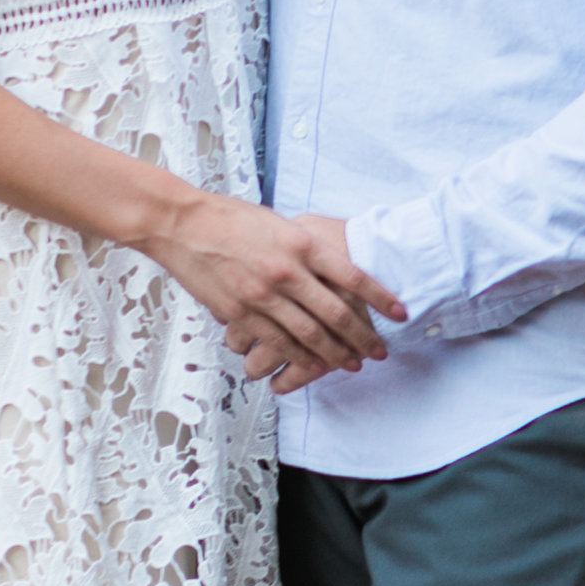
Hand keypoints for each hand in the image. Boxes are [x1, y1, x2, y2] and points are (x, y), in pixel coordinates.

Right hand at [142, 197, 404, 383]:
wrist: (184, 225)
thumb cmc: (232, 219)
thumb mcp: (280, 224)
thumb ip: (308, 248)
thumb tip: (335, 270)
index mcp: (302, 243)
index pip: (354, 276)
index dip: (381, 298)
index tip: (400, 313)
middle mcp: (287, 271)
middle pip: (337, 313)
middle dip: (364, 337)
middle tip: (380, 351)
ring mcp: (263, 295)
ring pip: (310, 335)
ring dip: (336, 353)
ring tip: (353, 364)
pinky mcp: (240, 313)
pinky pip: (277, 342)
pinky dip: (299, 357)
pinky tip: (313, 366)